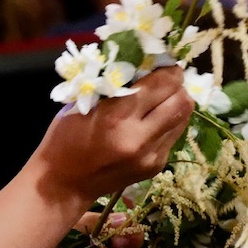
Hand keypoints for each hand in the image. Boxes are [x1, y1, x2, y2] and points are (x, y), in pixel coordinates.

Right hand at [30, 66, 193, 208]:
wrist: (64, 184)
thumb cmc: (65, 138)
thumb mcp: (83, 104)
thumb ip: (114, 85)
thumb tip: (144, 65)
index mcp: (116, 116)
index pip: (162, 84)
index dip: (169, 69)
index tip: (163, 64)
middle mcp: (139, 137)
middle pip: (181, 100)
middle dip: (178, 85)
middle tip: (166, 80)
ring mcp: (151, 155)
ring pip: (183, 118)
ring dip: (176, 103)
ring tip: (162, 98)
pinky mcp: (156, 166)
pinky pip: (174, 135)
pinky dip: (168, 122)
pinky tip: (153, 121)